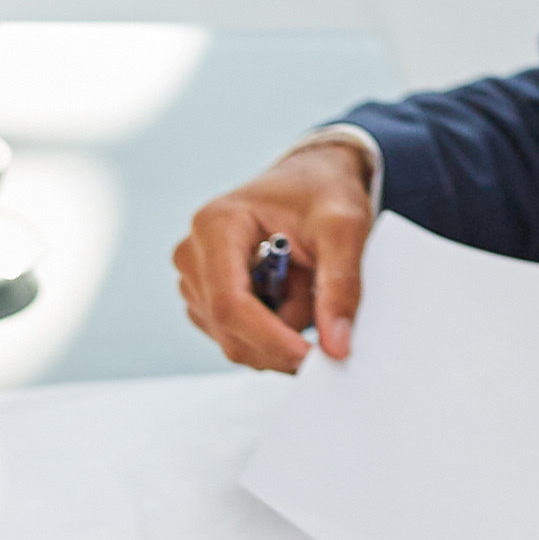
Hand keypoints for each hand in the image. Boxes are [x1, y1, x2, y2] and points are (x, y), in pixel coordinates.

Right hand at [173, 138, 377, 370]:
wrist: (313, 181)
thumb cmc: (323, 193)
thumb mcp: (345, 228)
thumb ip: (342, 285)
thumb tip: (336, 346)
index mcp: (215, 225)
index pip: (230, 304)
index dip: (270, 340)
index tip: (312, 358)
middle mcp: (193, 253)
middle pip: (228, 331)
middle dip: (280, 339)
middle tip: (325, 314)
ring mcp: (194, 280)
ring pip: (235, 341)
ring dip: (280, 331)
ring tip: (303, 284)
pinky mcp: (204, 300)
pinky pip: (237, 339)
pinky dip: (271, 332)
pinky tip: (287, 295)